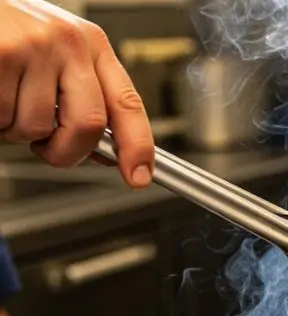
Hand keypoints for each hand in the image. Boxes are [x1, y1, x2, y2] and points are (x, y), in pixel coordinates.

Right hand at [0, 0, 153, 187]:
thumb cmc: (12, 34)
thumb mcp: (60, 58)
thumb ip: (86, 100)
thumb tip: (107, 153)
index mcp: (93, 45)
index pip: (128, 104)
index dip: (138, 146)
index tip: (139, 176)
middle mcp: (70, 43)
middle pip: (89, 124)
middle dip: (66, 152)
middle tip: (47, 148)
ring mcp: (35, 47)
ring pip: (37, 127)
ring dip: (18, 130)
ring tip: (10, 99)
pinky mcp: (1, 55)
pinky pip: (3, 117)